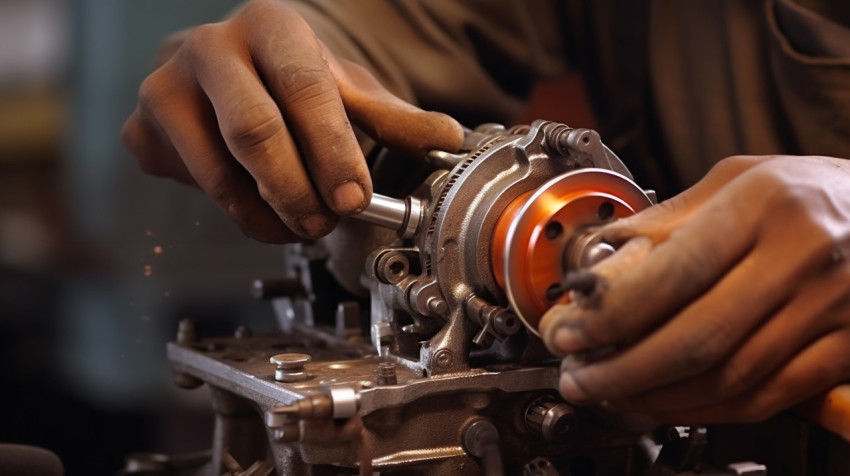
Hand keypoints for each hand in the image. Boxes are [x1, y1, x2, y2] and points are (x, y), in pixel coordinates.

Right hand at [121, 0, 462, 241]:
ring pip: (220, 172)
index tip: (356, 199)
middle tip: (327, 223)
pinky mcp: (143, 129)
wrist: (228, 69)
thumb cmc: (292, 78)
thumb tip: (447, 140)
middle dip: (299, 191)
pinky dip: (237, 212)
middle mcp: (209, 47)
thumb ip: (393, 118)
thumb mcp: (347, 89)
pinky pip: (194, 188)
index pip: (304, 88)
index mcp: (269, 25)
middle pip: (254, 133)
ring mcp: (167, 86)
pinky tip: (263, 208)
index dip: (333, 150)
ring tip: (302, 224)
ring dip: (268, 213)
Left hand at [539, 155, 849, 423]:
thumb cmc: (809, 190)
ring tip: (612, 393)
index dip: (612, 314)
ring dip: (658, 396)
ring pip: (730, 377)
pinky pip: (767, 396)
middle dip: (623, 370)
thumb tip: (599, 260)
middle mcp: (804, 256)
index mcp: (765, 205)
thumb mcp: (737, 180)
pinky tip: (667, 402)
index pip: (674, 273)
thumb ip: (666, 220)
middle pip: (698, 338)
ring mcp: (832, 308)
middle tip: (579, 377)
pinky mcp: (847, 348)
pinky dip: (707, 408)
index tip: (570, 332)